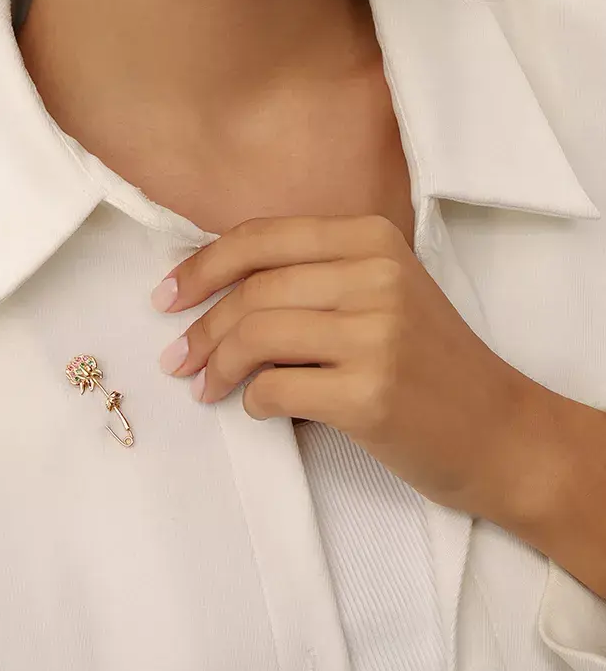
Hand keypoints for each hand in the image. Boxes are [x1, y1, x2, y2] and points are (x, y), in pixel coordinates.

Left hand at [152, 215, 546, 522]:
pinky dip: (252, 401)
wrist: (503, 433)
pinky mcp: (372, 393)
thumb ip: (313, 276)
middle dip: (200, 328)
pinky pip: (276, 390)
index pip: (261, 239)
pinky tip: (255, 407)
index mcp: (371, 237)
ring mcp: (376, 334)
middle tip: (176, 360)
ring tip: (204, 388)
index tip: (166, 296)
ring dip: (216, 367)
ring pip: (256, 336)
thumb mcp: (383, 292)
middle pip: (252, 291)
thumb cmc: (430, 362)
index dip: (201, 266)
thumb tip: (208, 288)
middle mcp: (374, 275)